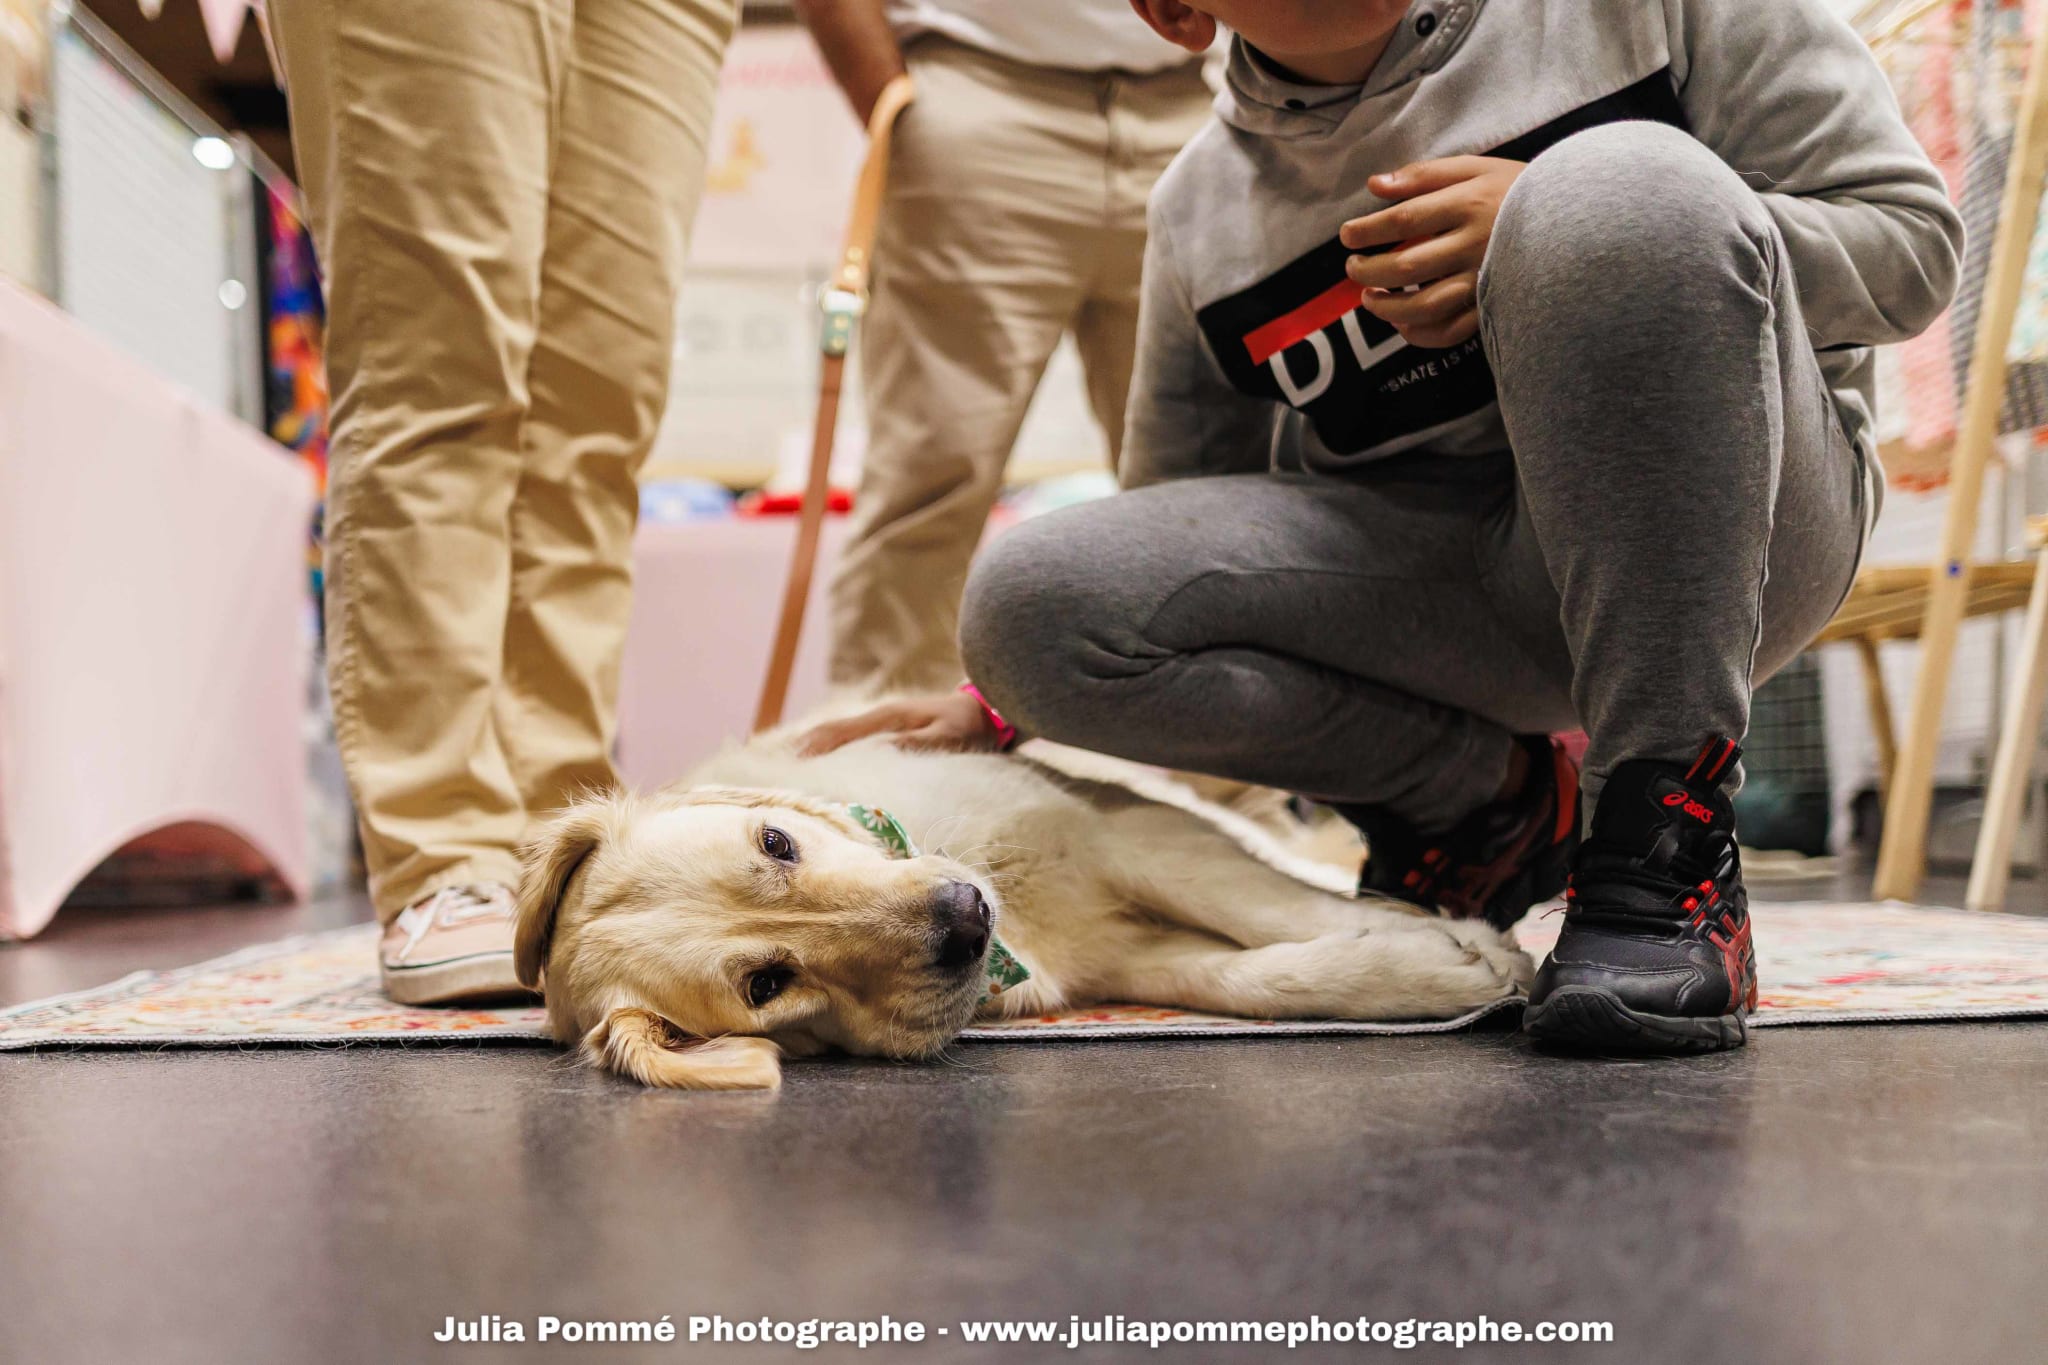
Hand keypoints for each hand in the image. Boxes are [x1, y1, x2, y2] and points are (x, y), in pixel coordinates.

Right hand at [796, 692, 1002, 756]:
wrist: (985, 709)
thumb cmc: (969, 725)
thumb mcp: (949, 734)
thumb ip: (919, 742)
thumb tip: (884, 751)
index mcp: (889, 717)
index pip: (841, 732)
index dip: (814, 748)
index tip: (792, 765)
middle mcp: (880, 717)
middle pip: (832, 732)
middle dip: (804, 749)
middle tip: (778, 771)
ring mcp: (882, 723)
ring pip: (839, 735)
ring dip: (815, 750)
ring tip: (789, 770)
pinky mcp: (888, 731)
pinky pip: (851, 740)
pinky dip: (832, 751)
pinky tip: (822, 765)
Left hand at [1339, 156, 1524, 349]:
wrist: (1578, 216)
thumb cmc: (1519, 189)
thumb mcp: (1477, 167)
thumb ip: (1424, 175)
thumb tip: (1374, 184)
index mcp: (1467, 205)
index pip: (1402, 221)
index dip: (1367, 231)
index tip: (1347, 236)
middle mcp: (1473, 245)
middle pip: (1406, 266)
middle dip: (1369, 270)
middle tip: (1353, 268)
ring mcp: (1484, 280)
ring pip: (1425, 306)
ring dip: (1387, 307)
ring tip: (1370, 297)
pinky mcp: (1493, 305)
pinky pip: (1451, 331)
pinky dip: (1421, 334)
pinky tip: (1402, 324)